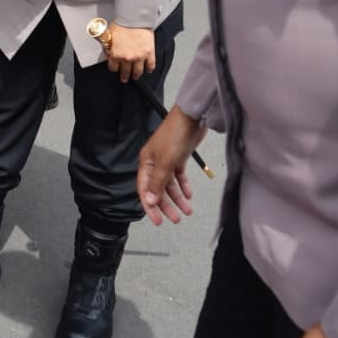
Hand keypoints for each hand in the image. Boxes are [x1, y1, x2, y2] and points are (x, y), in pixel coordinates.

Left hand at [106, 23, 154, 81]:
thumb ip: (108, 47)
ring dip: (136, 75)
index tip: (115, 68)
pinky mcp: (149, 54)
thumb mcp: (109, 37)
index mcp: (116, 55)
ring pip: (138, 72)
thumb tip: (108, 53)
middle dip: (124, 76)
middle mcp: (127, 58)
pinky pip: (150, 66)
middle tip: (124, 78)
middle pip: (125, 73)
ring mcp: (139, 57)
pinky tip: (148, 69)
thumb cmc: (122, 24)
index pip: (113, 68)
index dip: (114, 68)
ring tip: (135, 76)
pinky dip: (149, 69)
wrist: (135, 18)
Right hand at [137, 108, 204, 224]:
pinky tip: (188, 195)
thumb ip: (157, 183)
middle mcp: (154, 162)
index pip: (144, 190)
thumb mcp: (165, 162)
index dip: (150, 206)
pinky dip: (183, 186)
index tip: (158, 220)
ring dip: (177, 198)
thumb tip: (148, 201)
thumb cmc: (175, 134)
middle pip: (158, 189)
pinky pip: (179, 176)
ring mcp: (167, 160)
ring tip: (186, 210)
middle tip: (175, 219)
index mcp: (146, 162)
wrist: (192, 118)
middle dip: (166, 205)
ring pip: (170, 184)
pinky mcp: (178, 157)